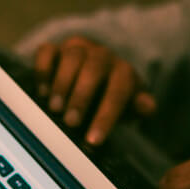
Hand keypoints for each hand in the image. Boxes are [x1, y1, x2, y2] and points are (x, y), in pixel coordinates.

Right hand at [34, 36, 156, 145]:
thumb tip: (147, 106)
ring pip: (72, 56)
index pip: (119, 90)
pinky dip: (43, 70)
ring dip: (62, 83)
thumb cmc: (108, 100)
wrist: (92, 81)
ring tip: (55, 109)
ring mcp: (77, 50)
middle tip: (71, 122)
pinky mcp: (55, 49)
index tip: (93, 139)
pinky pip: (47, 51)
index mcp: (122, 71)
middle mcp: (101, 56)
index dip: (106, 115)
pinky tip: (42, 91)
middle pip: (94, 67)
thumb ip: (137, 109)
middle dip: (82, 97)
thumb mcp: (127, 108)